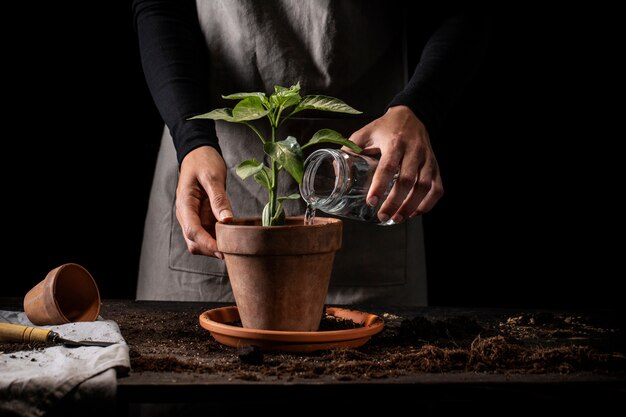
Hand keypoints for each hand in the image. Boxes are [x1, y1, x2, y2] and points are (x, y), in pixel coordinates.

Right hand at [176, 146, 233, 258]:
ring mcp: (194, 217)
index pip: (192, 231)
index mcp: (184, 204)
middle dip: (210, 249)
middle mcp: (186, 214)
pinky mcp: (202, 217)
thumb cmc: (203, 161)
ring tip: (234, 248)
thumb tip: (226, 220)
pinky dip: (217, 239)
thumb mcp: (212, 176)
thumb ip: (218, 198)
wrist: (198, 153)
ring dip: (214, 247)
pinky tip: (232, 239)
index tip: (223, 251)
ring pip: (199, 241)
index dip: (207, 244)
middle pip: (194, 241)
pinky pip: (207, 234)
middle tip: (233, 252)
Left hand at [345, 105, 443, 222]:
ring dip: (411, 206)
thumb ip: (349, 151)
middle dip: (395, 202)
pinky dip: (428, 203)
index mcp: (394, 142)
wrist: (411, 115)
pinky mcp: (435, 165)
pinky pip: (437, 187)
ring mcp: (427, 158)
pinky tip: (416, 212)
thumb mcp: (364, 133)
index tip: (371, 201)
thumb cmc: (385, 127)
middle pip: (408, 180)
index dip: (379, 186)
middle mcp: (413, 150)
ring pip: (424, 186)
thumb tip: (335, 172)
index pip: (388, 167)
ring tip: (398, 218)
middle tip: (383, 215)